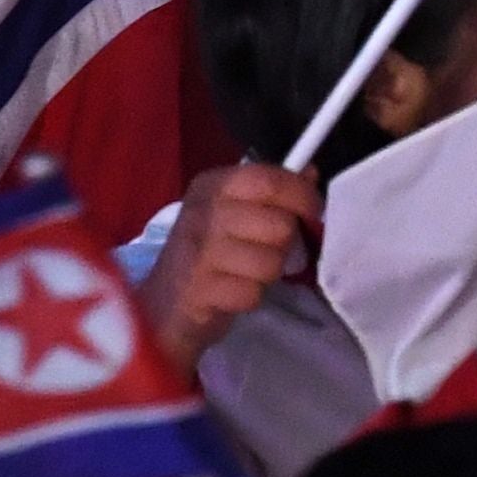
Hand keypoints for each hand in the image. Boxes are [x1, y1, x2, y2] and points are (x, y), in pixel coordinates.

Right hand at [139, 163, 320, 366]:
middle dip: (285, 244)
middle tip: (266, 249)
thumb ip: (272, 191)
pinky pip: (253, 293)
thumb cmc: (210, 252)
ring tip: (245, 272)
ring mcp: (198, 252)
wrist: (164, 303)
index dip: (302, 196)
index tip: (312, 212)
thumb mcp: (235, 212)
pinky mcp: (199, 290)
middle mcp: (202, 213)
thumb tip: (310, 173)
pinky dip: (250, 297)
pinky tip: (231, 291)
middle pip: (280, 225)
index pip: (269, 181)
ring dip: (267, 274)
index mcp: (213, 185)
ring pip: (271, 263)